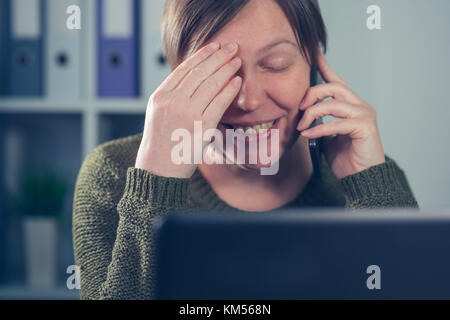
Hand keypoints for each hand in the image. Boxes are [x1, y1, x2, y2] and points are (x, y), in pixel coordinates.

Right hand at [135, 42, 242, 177]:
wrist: (158, 170)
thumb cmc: (160, 143)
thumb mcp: (158, 114)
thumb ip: (173, 95)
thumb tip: (194, 78)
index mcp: (160, 96)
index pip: (184, 68)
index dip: (202, 54)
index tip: (214, 46)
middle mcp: (172, 102)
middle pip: (200, 72)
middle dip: (218, 56)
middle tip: (232, 47)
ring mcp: (187, 114)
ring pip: (210, 84)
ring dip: (226, 69)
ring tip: (237, 60)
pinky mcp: (201, 127)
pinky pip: (219, 103)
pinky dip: (229, 90)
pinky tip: (237, 81)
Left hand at [296, 52, 385, 178]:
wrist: (361, 178)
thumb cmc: (345, 158)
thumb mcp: (326, 136)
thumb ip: (318, 122)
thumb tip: (301, 116)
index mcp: (350, 106)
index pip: (337, 82)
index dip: (326, 68)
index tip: (314, 55)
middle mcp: (360, 106)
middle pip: (334, 88)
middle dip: (312, 94)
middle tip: (298, 107)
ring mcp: (364, 115)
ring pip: (334, 103)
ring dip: (313, 113)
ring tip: (301, 126)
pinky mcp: (365, 128)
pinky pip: (337, 123)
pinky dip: (320, 129)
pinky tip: (309, 135)